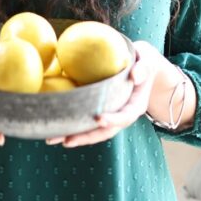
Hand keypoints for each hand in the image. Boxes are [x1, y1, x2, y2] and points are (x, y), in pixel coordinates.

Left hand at [45, 40, 165, 148]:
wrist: (142, 67)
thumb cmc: (143, 60)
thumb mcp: (147, 59)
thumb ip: (143, 68)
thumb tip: (135, 76)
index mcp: (135, 105)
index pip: (125, 116)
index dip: (113, 120)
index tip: (99, 118)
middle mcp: (122, 115)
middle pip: (105, 131)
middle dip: (86, 137)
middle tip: (67, 140)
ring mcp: (111, 115)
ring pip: (93, 131)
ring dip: (74, 136)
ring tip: (53, 139)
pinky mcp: (100, 110)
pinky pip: (86, 122)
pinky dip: (72, 126)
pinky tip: (54, 128)